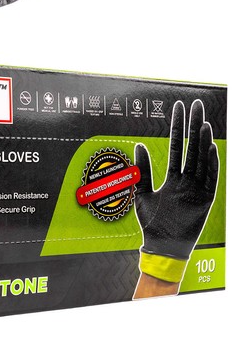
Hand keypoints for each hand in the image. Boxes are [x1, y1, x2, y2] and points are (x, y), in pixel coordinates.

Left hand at [134, 100, 219, 282]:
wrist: (160, 246)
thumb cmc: (151, 223)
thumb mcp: (141, 193)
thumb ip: (141, 170)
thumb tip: (139, 145)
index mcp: (172, 178)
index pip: (175, 146)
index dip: (177, 127)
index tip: (178, 108)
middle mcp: (186, 180)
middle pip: (191, 147)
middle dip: (192, 126)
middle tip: (195, 105)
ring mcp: (197, 189)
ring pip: (201, 160)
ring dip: (202, 141)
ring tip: (202, 122)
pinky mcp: (205, 201)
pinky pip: (210, 179)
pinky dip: (211, 164)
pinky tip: (210, 148)